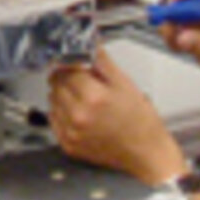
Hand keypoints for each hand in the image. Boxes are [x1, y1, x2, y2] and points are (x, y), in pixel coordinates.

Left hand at [48, 49, 186, 184]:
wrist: (146, 154)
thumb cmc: (140, 122)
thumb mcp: (125, 85)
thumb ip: (102, 63)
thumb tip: (89, 46)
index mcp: (93, 97)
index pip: (66, 69)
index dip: (72, 63)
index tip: (77, 63)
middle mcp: (78, 116)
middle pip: (56, 84)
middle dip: (66, 78)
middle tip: (82, 80)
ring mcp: (71, 132)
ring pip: (52, 100)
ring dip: (62, 94)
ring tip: (83, 98)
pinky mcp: (68, 145)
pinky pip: (53, 120)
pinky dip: (61, 112)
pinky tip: (79, 113)